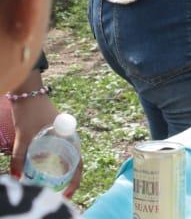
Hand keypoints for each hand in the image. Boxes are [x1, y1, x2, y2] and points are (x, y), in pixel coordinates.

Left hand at [8, 81, 80, 197]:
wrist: (28, 92)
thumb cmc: (30, 112)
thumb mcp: (23, 137)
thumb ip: (19, 158)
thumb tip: (16, 178)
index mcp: (68, 137)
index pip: (78, 163)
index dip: (75, 180)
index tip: (66, 194)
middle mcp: (68, 136)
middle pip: (74, 162)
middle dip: (68, 180)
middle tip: (58, 193)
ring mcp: (62, 134)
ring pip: (66, 156)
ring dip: (61, 171)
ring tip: (51, 184)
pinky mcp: (53, 132)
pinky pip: (59, 151)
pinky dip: (54, 162)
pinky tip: (44, 168)